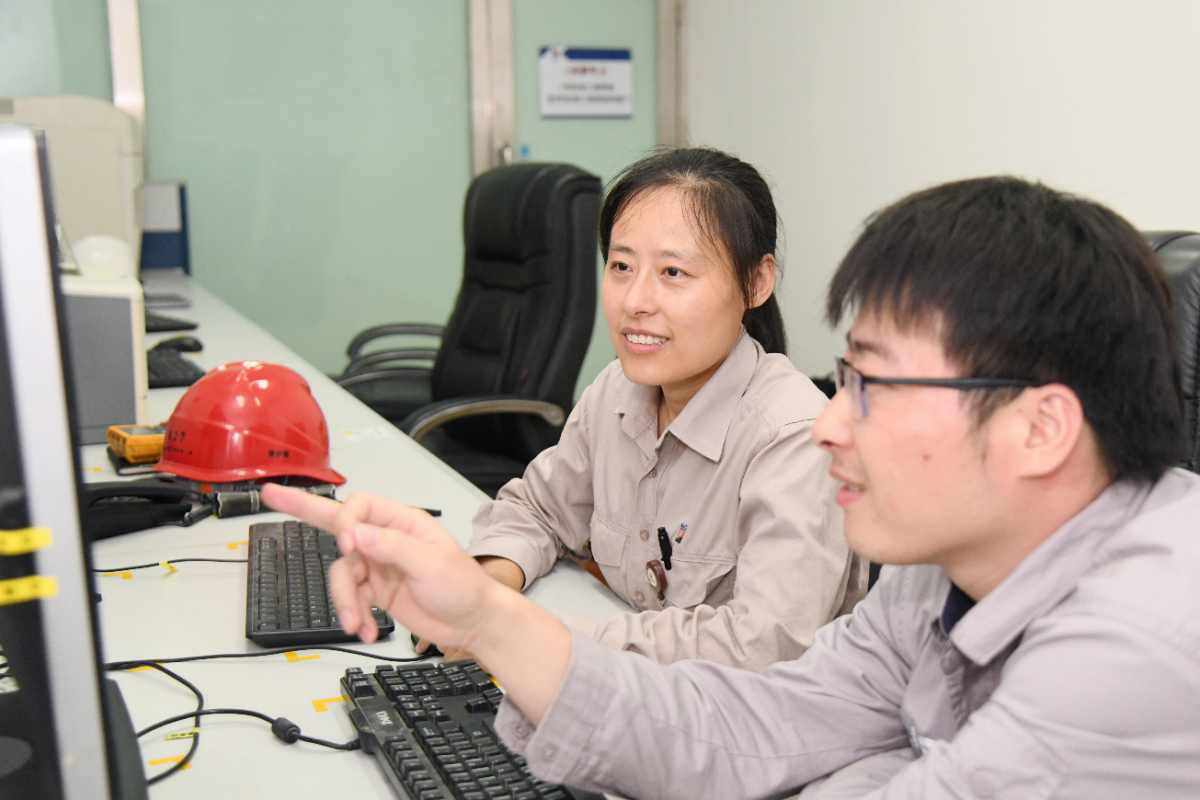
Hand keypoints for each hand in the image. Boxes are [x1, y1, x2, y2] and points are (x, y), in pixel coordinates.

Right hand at [261, 484, 571, 723]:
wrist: (474, 622)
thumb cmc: (465, 586)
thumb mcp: (431, 563)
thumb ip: (393, 547)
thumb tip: (359, 533)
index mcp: (403, 523)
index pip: (360, 508)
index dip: (347, 522)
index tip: (348, 545)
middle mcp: (386, 540)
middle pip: (338, 522)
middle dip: (303, 510)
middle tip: (272, 494)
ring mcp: (379, 566)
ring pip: (342, 575)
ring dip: (345, 600)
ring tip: (356, 621)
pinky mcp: (376, 592)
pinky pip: (351, 599)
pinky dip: (355, 616)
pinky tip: (367, 630)